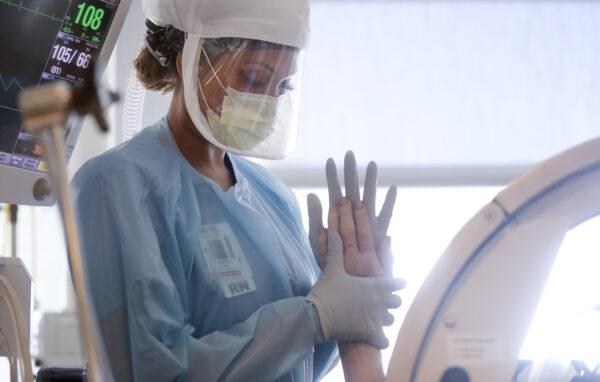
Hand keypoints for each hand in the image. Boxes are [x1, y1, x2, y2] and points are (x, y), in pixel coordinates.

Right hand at [306, 230, 404, 348]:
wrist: (317, 317)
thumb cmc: (326, 291)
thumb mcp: (332, 269)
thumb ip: (335, 249)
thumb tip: (332, 230)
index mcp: (375, 284)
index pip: (396, 283)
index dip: (399, 283)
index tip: (401, 283)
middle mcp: (381, 301)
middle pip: (396, 302)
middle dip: (391, 301)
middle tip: (384, 302)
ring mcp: (377, 319)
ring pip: (391, 320)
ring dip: (385, 318)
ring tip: (377, 319)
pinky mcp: (371, 335)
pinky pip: (384, 339)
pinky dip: (380, 339)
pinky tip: (375, 337)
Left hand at [308, 151, 396, 275]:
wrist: (346, 285)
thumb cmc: (330, 263)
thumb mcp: (317, 241)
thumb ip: (315, 219)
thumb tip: (313, 195)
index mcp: (337, 218)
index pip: (334, 193)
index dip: (332, 177)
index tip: (330, 160)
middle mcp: (353, 218)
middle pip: (352, 190)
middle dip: (351, 172)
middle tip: (350, 153)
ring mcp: (367, 225)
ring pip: (368, 199)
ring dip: (370, 182)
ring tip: (372, 164)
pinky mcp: (378, 235)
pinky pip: (385, 217)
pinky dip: (389, 203)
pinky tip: (393, 188)